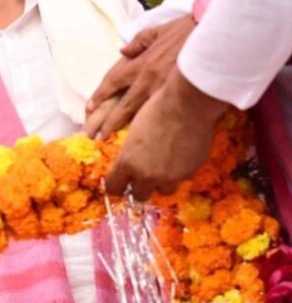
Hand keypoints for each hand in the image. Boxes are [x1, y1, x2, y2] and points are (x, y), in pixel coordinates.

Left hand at [82, 15, 195, 139]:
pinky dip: (147, 123)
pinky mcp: (180, 97)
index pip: (113, 80)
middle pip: (121, 102)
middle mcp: (147, 78)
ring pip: (137, 111)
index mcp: (140, 61)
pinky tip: (141, 135)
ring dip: (121, 124)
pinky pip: (158, 112)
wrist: (214, 36)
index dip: (100, 95)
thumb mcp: (157, 31)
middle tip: (91, 133)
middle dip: (105, 118)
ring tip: (107, 137)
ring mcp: (163, 90)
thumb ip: (138, 42)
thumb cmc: (187, 30)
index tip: (89, 108)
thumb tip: (122, 51)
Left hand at [104, 70, 228, 199]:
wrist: (186, 106)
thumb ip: (129, 154)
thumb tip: (125, 162)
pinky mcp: (189, 173)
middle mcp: (147, 175)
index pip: (113, 188)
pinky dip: (178, 174)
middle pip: (139, 196)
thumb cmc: (155, 110)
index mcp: (127, 163)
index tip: (118, 182)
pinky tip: (179, 159)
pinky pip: (181, 180)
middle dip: (139, 187)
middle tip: (141, 178)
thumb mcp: (132, 133)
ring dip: (160, 183)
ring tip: (162, 169)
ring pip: (162, 191)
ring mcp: (170, 177)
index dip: (115, 186)